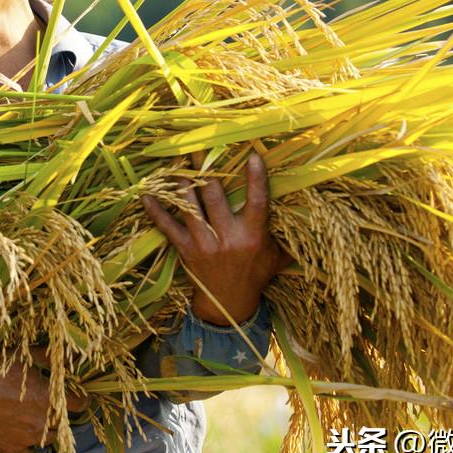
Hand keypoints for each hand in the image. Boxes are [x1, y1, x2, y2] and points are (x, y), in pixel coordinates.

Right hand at [0, 354, 87, 452]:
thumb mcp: (21, 356)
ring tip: (35, 420)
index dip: (80, 399)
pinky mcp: (12, 449)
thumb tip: (67, 353)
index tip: (76, 396)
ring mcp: (28, 438)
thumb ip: (47, 356)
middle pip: (65, 423)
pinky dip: (27, 449)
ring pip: (49, 440)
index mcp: (50, 398)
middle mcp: (44, 421)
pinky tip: (22, 439)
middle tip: (49, 405)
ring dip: (47, 431)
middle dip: (60, 414)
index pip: (80, 404)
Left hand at [141, 151, 290, 325]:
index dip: (256, 178)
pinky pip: (167, 227)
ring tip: (176, 161)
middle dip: (207, 170)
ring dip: (181, 182)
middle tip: (200, 146)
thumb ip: (288, 235)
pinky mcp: (186, 250)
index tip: (253, 155)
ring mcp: (204, 244)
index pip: (257, 201)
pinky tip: (145, 194)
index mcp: (253, 236)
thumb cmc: (256, 275)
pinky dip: (155, 211)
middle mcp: (228, 238)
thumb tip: (308, 210)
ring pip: (190, 206)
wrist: (229, 306)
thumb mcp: (277, 257)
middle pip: (215, 196)